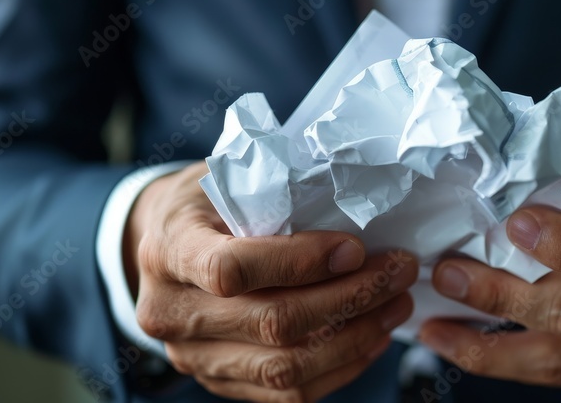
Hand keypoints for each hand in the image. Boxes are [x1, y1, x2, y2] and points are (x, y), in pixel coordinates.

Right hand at [125, 162, 417, 401]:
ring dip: (354, 338)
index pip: (231, 269)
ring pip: (284, 367)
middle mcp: (171, 312)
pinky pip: (287, 393)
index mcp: (168, 250)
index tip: (354, 247)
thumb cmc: (206, 202)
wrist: (161, 243)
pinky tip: (373, 337)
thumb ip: (272, 195)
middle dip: (349, 298)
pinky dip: (339, 367)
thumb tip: (354, 205)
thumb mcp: (226, 179)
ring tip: (396, 305)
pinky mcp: (219, 381)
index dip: (299, 262)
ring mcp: (192, 356)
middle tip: (398, 271)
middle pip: (271, 322)